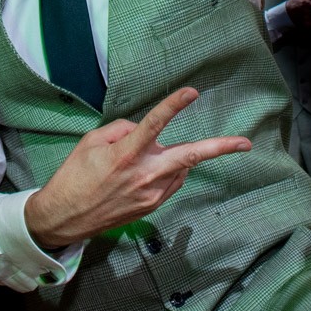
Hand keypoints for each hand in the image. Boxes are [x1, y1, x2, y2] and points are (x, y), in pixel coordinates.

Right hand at [23, 87, 251, 249]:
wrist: (66, 217)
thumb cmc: (74, 176)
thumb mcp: (90, 142)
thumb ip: (120, 130)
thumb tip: (141, 130)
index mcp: (126, 155)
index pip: (154, 124)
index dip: (173, 106)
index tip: (191, 93)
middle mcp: (144, 175)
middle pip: (190, 157)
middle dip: (219, 148)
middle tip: (245, 143)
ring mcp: (151, 194)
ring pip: (180, 169)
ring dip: (175, 157)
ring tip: (147, 158)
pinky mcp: (152, 207)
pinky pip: (171, 183)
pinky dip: (168, 172)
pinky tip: (149, 171)